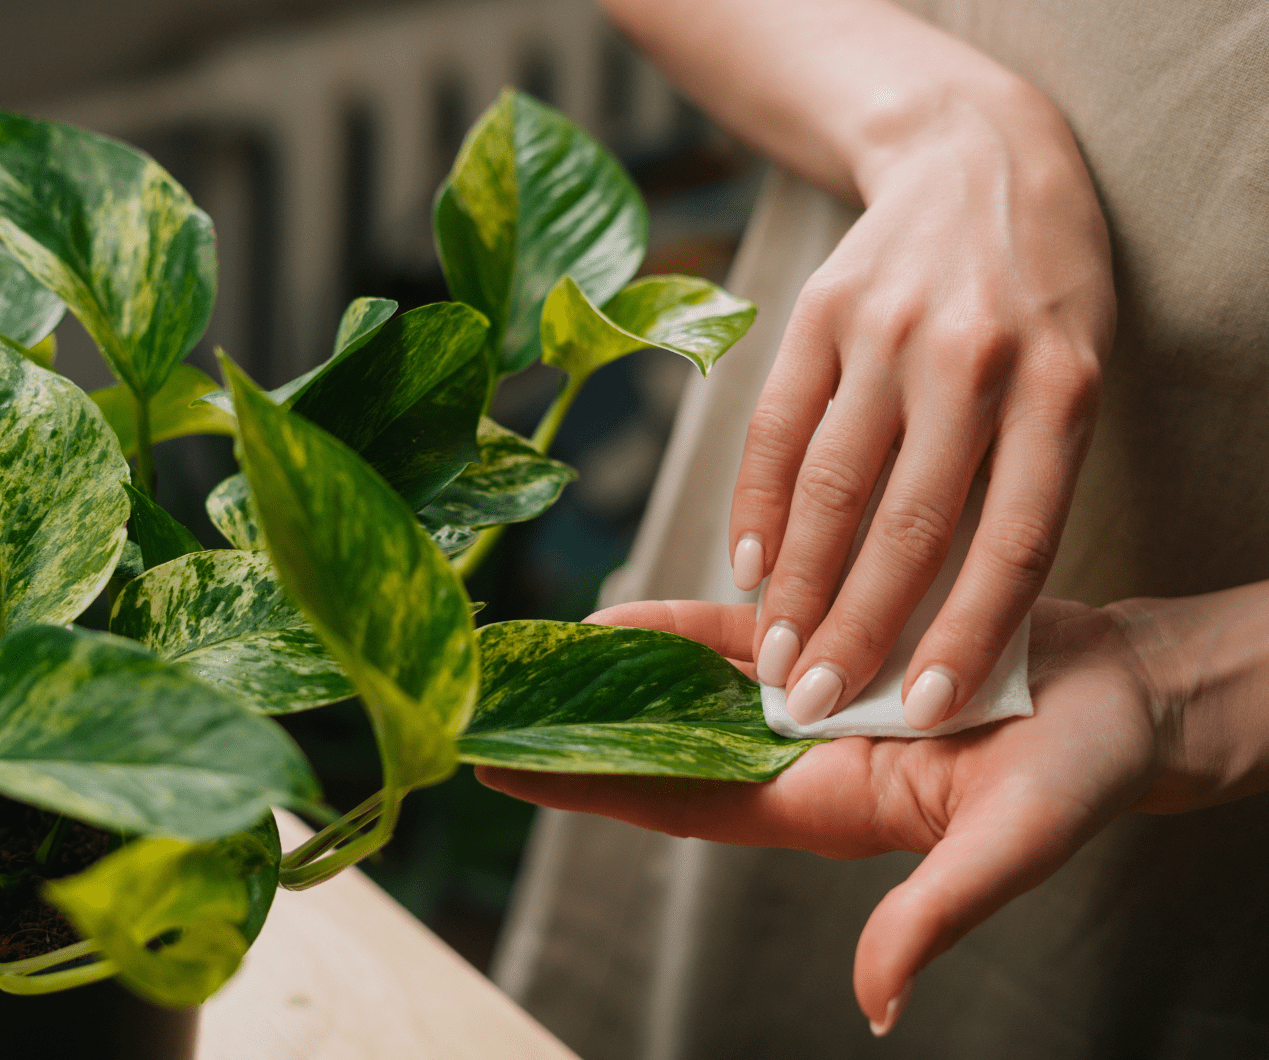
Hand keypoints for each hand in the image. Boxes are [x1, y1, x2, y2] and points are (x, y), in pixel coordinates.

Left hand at [479, 597, 1171, 1034]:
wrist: (1125, 696)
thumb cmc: (1081, 774)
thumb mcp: (1015, 842)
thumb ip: (939, 911)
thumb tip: (877, 1001)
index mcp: (821, 808)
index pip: (677, 805)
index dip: (588, 792)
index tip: (498, 773)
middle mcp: (797, 758)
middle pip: (659, 750)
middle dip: (573, 735)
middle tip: (479, 708)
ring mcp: (808, 701)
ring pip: (681, 690)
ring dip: (607, 677)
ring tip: (525, 660)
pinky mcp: (830, 642)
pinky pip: (732, 636)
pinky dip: (673, 626)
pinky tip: (614, 615)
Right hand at [730, 82, 1115, 728]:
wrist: (975, 157)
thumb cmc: (1039, 298)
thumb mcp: (1069, 376)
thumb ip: (1017, 479)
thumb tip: (946, 616)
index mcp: (1059, 386)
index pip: (1011, 540)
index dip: (965, 633)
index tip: (918, 710)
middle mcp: (971, 359)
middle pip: (905, 525)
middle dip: (854, 629)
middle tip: (811, 705)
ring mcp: (887, 330)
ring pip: (830, 485)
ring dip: (795, 585)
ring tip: (771, 655)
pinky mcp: (818, 311)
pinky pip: (776, 428)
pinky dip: (756, 504)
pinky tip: (747, 565)